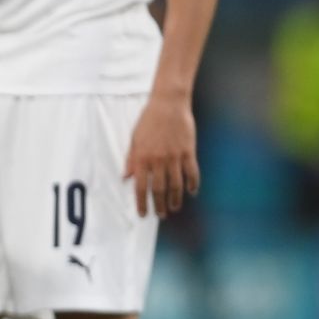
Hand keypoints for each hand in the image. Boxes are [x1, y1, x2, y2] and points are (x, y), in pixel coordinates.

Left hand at [125, 92, 199, 215]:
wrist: (168, 104)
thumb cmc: (149, 121)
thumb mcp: (134, 139)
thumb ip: (131, 159)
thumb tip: (126, 178)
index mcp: (142, 158)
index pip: (141, 187)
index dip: (142, 203)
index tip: (143, 214)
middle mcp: (158, 160)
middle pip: (160, 190)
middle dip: (160, 205)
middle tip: (161, 214)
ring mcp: (175, 157)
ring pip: (176, 185)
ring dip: (176, 199)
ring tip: (174, 207)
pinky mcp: (189, 152)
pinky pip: (192, 173)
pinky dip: (192, 184)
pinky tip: (192, 191)